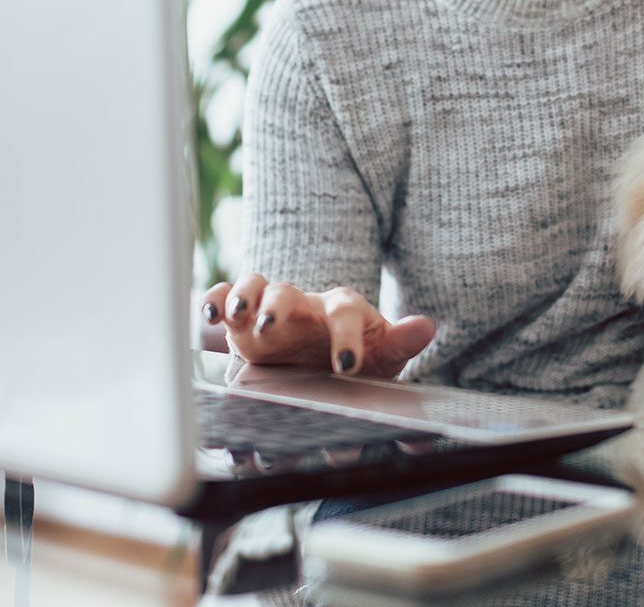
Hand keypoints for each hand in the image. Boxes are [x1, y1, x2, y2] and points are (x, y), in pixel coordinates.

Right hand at [201, 274, 434, 377]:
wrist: (323, 360)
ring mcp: (271, 308)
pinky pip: (224, 299)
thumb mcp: (382, 352)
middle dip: (278, 306)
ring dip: (242, 298)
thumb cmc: (356, 354)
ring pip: (254, 288)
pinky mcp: (243, 322)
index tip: (346, 366)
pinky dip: (213, 301)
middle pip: (289, 292)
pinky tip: (207, 316)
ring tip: (234, 316)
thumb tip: (426, 327)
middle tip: (273, 326)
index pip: (346, 312)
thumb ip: (401, 341)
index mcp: (342, 310)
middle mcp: (304, 304)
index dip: (346, 337)